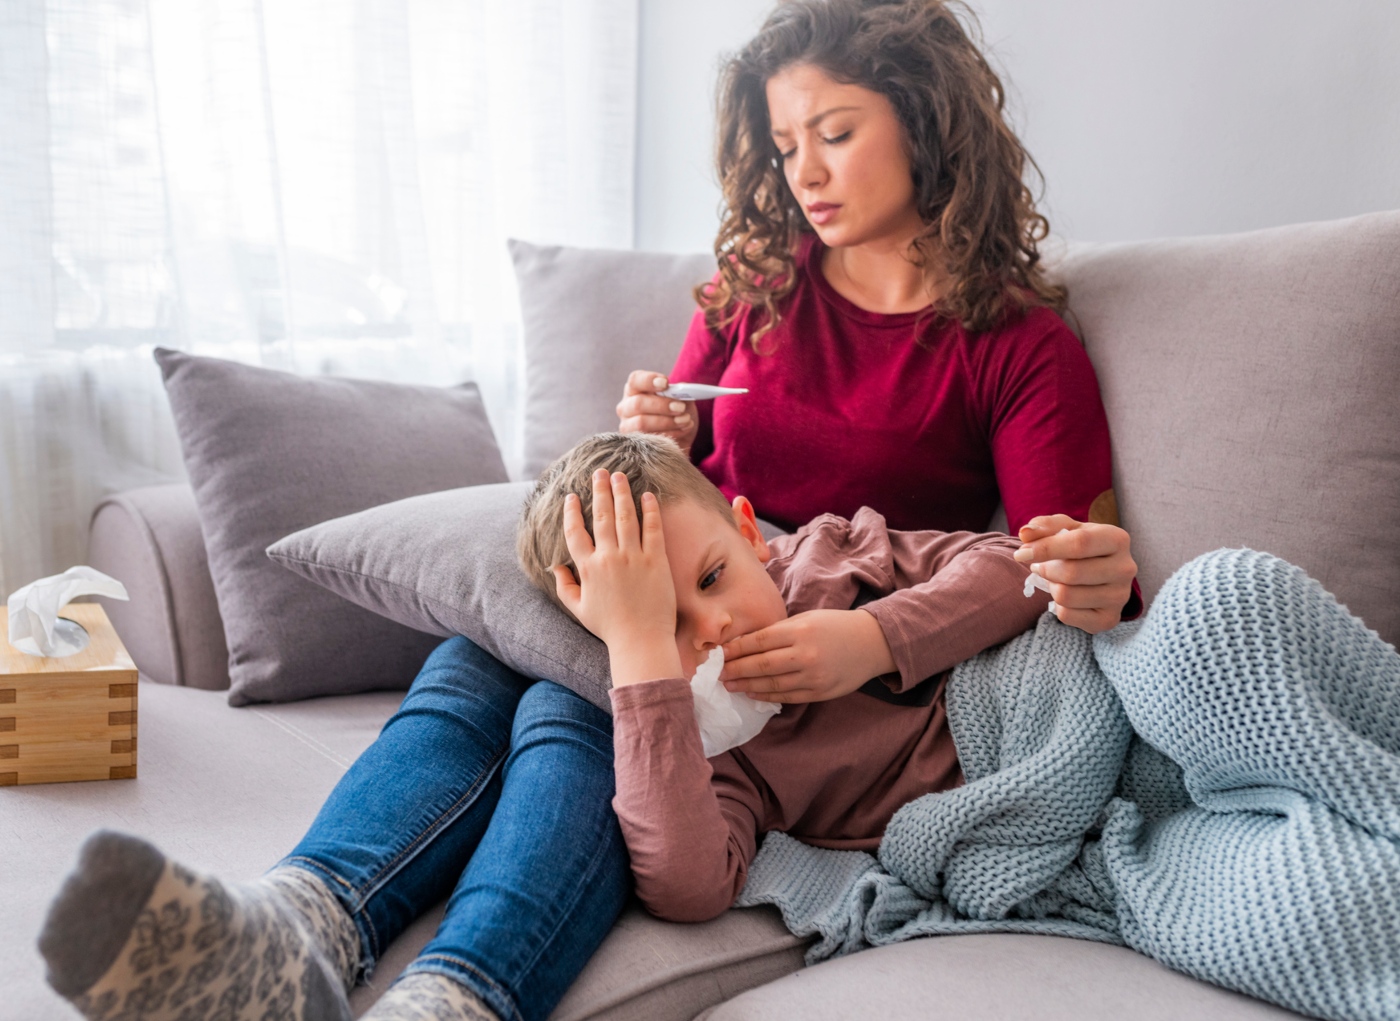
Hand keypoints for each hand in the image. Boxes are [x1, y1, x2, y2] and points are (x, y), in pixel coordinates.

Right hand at [553, 469, 682, 685]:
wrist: (641, 641)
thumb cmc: (610, 628)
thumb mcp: (579, 609)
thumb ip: (565, 587)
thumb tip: (557, 567)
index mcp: (588, 569)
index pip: (575, 532)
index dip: (571, 512)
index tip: (571, 497)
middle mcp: (609, 558)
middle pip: (601, 516)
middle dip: (599, 490)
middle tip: (600, 472)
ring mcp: (633, 558)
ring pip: (625, 516)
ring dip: (622, 493)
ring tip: (620, 475)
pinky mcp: (656, 561)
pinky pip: (653, 529)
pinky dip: (650, 510)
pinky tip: (648, 495)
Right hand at [616, 370, 699, 453]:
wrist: (680, 437)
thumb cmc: (676, 412)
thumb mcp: (680, 399)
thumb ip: (680, 393)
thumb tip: (682, 392)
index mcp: (635, 389)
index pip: (635, 380)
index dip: (649, 380)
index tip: (666, 383)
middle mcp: (626, 407)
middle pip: (638, 403)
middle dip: (662, 405)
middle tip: (681, 407)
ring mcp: (627, 426)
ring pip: (641, 423)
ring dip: (667, 422)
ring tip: (685, 420)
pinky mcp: (633, 444)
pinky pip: (649, 439)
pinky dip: (670, 434)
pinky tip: (683, 430)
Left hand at [718, 609, 896, 703]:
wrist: (871, 643)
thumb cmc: (835, 626)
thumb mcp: (806, 619)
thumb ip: (779, 631)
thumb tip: (746, 643)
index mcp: (800, 631)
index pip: (759, 641)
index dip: (736, 649)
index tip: (719, 653)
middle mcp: (805, 654)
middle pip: (761, 665)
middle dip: (736, 670)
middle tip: (717, 673)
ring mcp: (813, 676)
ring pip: (771, 684)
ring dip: (746, 686)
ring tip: (729, 685)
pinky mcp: (820, 692)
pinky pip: (786, 696)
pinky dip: (766, 696)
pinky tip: (752, 694)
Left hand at [1014, 515, 1136, 633]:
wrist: (1104, 575)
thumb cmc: (1083, 547)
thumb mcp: (1067, 529)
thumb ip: (1045, 526)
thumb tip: (1025, 533)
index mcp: (1117, 539)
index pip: (1079, 543)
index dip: (1046, 548)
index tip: (1022, 553)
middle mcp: (1125, 568)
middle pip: (1071, 572)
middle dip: (1045, 570)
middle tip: (1038, 566)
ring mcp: (1120, 597)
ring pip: (1066, 596)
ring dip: (1051, 587)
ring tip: (1054, 579)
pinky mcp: (1109, 619)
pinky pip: (1067, 615)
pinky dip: (1057, 605)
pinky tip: (1066, 596)